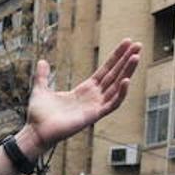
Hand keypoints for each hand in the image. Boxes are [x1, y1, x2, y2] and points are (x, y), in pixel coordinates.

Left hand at [19, 39, 140, 154]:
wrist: (35, 131)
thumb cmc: (39, 115)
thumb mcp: (41, 89)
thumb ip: (42, 76)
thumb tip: (42, 61)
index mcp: (84, 90)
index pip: (105, 70)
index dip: (116, 57)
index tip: (127, 43)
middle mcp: (93, 97)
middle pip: (115, 75)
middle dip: (127, 60)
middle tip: (138, 44)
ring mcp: (95, 106)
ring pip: (117, 86)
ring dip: (128, 71)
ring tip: (136, 56)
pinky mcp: (94, 116)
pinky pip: (112, 104)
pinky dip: (120, 93)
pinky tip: (126, 80)